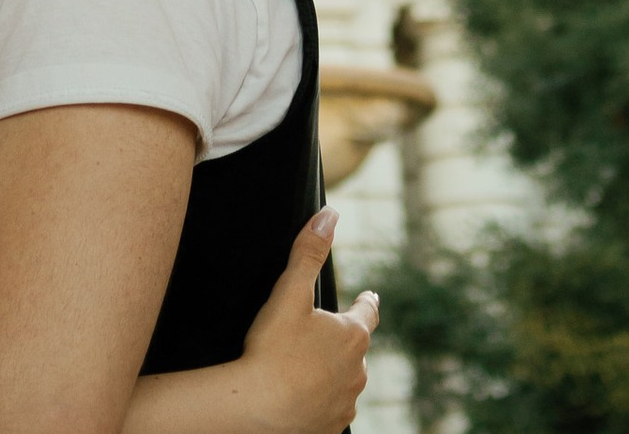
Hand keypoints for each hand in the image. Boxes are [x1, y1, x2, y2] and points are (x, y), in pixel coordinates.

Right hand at [229, 209, 378, 431]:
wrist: (258, 408)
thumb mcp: (289, 293)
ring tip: (308, 367)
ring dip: (333, 372)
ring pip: (345, 380)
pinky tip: (303, 396)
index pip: (368, 312)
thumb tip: (329, 215)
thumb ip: (308, 252)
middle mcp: (358, 371)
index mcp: (352, 336)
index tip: (369, 296)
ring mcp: (347, 402)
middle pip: (355, 349)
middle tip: (321, 335)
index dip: (366, 302)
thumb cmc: (273, 348)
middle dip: (343, 340)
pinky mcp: (332, 427)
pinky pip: (332, 407)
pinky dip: (322, 399)